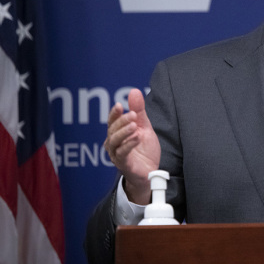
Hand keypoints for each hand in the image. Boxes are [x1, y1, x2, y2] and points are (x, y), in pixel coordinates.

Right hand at [104, 88, 159, 204]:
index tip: (119, 105)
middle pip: (113, 130)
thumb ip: (139, 111)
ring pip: (115, 141)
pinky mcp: (123, 164)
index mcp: (117, 134)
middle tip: (133, 114)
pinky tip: (137, 138)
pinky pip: (122, 154)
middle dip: (122, 121)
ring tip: (134, 126)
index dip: (114, 113)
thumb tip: (134, 91)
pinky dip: (129, 144)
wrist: (150, 172)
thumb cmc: (144, 150)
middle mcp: (114, 144)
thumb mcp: (144, 127)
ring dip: (124, 132)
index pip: (112, 121)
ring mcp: (117, 155)